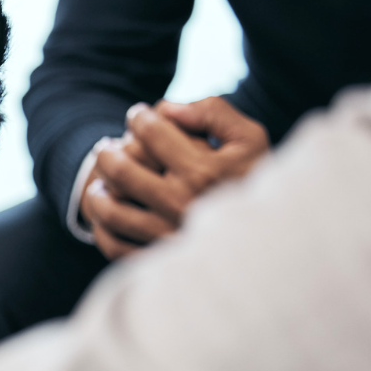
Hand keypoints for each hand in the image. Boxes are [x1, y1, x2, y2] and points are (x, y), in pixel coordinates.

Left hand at [81, 96, 270, 259]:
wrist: (273, 243)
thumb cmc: (258, 181)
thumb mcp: (251, 139)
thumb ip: (214, 113)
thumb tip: (168, 108)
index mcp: (203, 172)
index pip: (153, 133)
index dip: (139, 117)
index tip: (137, 115)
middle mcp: (181, 204)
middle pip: (122, 171)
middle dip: (108, 152)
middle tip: (106, 147)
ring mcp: (167, 236)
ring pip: (111, 211)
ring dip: (97, 192)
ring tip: (100, 182)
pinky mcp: (160, 261)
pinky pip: (115, 247)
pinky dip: (101, 230)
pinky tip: (103, 216)